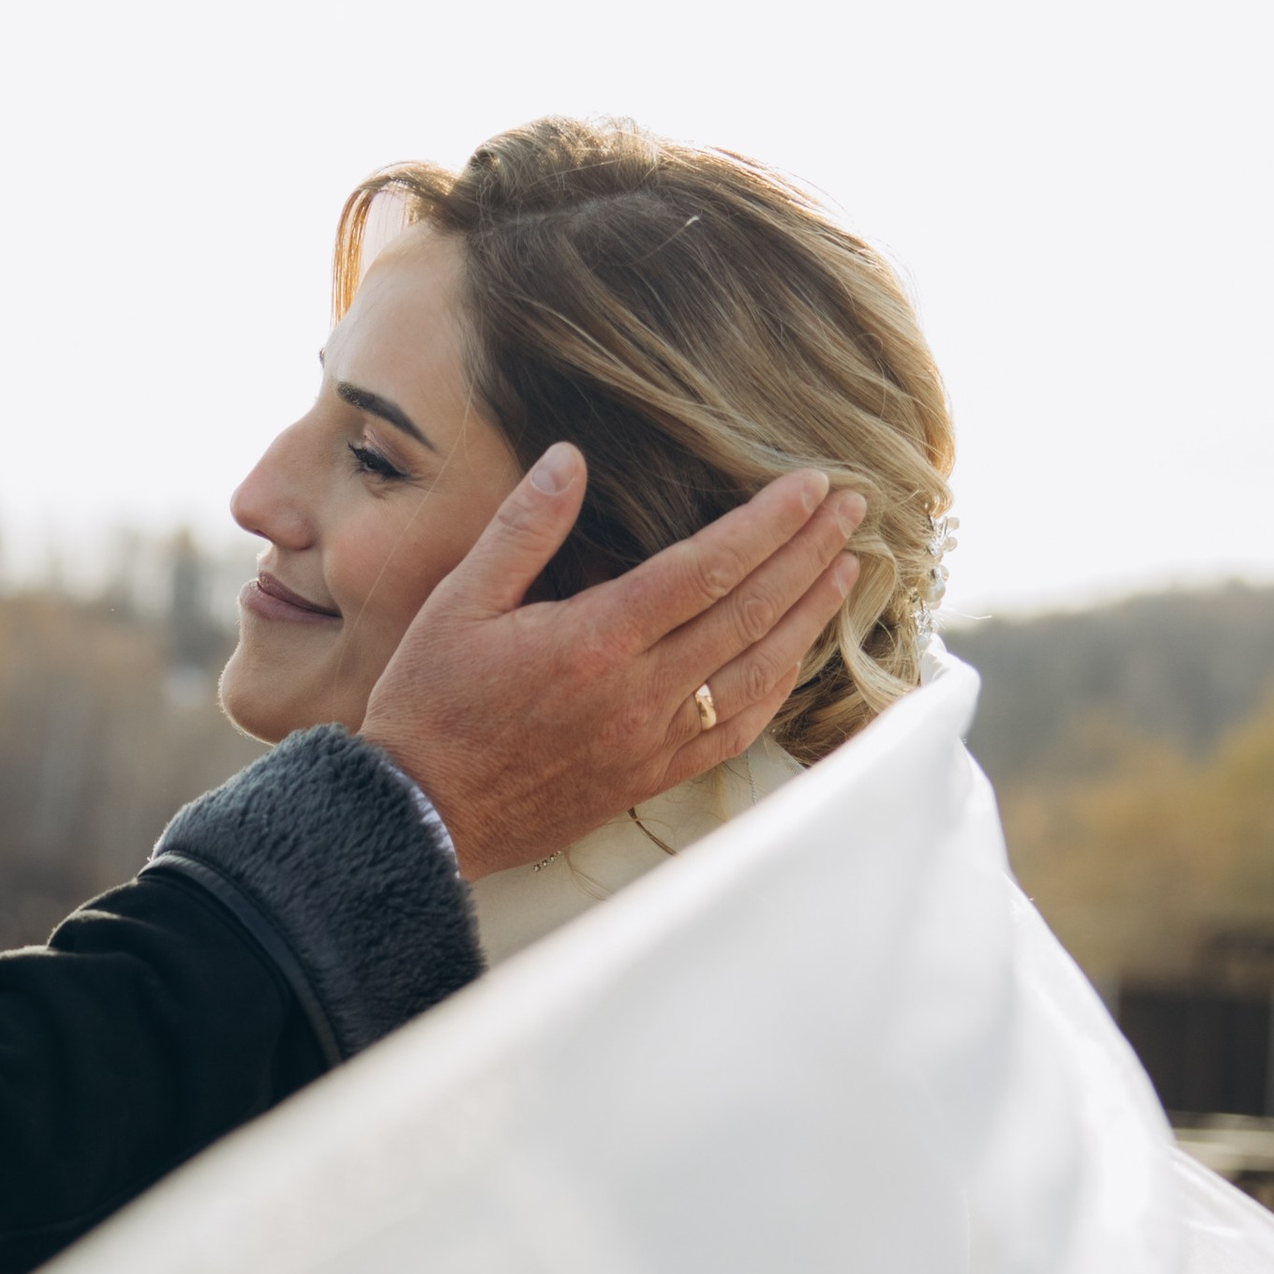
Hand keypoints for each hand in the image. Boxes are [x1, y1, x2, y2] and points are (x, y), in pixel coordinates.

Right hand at [360, 450, 866, 878]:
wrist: (420, 815)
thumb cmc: (429, 706)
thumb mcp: (459, 602)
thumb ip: (523, 528)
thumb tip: (569, 458)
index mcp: (596, 640)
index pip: (706, 567)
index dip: (768, 522)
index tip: (811, 486)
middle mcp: (639, 692)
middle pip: (749, 612)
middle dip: (808, 554)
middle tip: (853, 509)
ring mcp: (652, 740)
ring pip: (757, 672)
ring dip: (809, 617)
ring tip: (847, 570)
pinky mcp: (651, 776)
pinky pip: (735, 730)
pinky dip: (778, 689)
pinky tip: (797, 657)